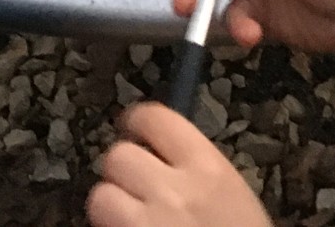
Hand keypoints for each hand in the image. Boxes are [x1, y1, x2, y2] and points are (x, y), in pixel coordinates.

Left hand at [89, 104, 271, 226]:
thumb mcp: (234, 200)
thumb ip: (199, 174)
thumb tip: (163, 155)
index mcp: (207, 169)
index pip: (154, 118)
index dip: (137, 122)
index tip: (134, 129)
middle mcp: (172, 191)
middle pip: (118, 156)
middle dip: (123, 172)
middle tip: (135, 186)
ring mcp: (145, 226)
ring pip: (100, 197)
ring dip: (110, 208)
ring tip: (129, 221)